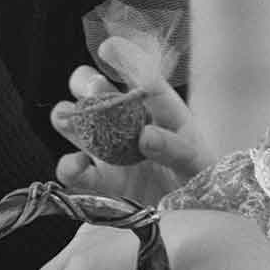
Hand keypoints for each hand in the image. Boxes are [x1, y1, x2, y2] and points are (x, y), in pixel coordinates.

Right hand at [53, 36, 212, 202]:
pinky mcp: (99, 181)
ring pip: (72, 120)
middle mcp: (126, 122)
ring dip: (67, 115)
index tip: (108, 49)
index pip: (139, 75)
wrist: (196, 221)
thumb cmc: (202, 182)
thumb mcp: (199, 162)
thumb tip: (145, 136)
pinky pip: (72, 169)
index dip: (122, 56)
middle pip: (92, 87)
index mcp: (157, 108)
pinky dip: (68, 166)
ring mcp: (108, 150)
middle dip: (86, 82)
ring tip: (77, 122)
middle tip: (95, 90)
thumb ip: (176, 148)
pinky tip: (78, 166)